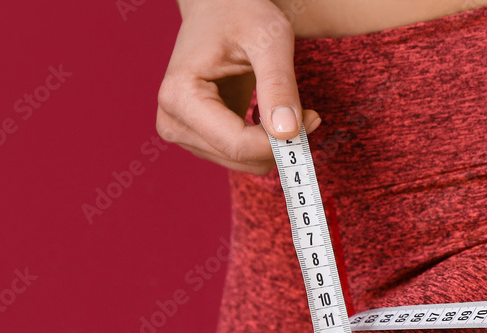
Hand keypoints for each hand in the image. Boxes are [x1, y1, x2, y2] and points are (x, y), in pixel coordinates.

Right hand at [156, 0, 320, 173]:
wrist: (217, 7)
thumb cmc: (241, 12)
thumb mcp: (269, 39)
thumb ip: (279, 84)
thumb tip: (288, 133)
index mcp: (180, 95)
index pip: (237, 144)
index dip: (280, 141)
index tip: (314, 118)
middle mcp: (172, 121)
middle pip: (239, 158)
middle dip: (280, 142)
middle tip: (308, 113)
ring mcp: (182, 133)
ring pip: (243, 163)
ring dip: (274, 143)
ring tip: (289, 107)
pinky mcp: (197, 138)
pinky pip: (241, 157)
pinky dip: (264, 143)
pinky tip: (273, 115)